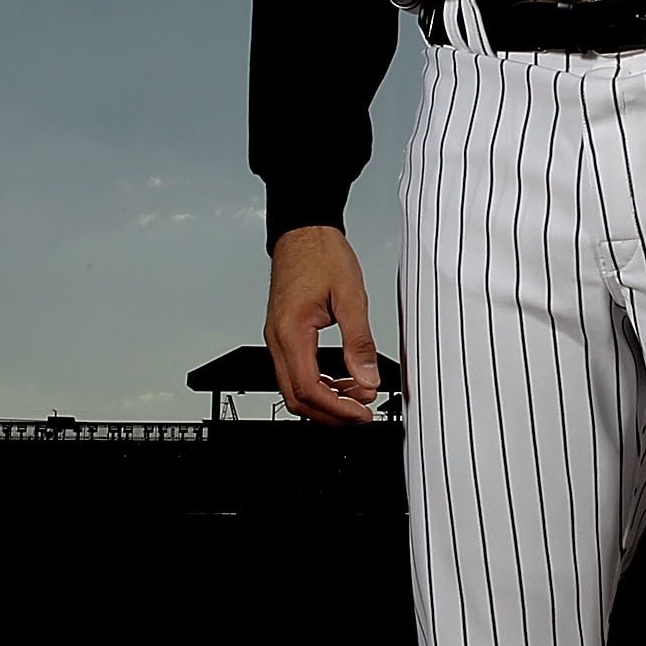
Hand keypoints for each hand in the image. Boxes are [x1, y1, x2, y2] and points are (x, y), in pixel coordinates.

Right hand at [265, 225, 382, 423]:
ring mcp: (277, 338)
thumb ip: (359, 342)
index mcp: (291, 332)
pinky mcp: (283, 335)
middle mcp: (277, 339)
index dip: (337, 409)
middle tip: (362, 414)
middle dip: (330, 413)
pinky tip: (343, 382)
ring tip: (358, 398)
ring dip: (325, 401)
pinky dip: (319, 385)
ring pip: (294, 389)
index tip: (362, 413)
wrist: (303, 231)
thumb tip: (368, 379)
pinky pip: (295, 373)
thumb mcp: (351, 296)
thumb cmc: (322, 255)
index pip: (309, 388)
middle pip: (296, 397)